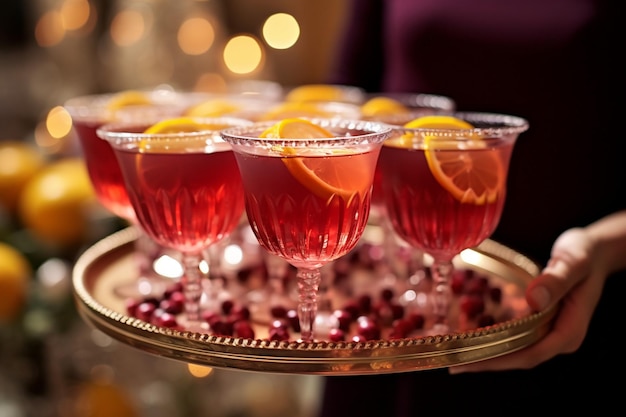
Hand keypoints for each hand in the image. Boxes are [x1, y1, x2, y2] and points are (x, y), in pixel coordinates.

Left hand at [449, 227, 606, 372]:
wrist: (594, 251)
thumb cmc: (585, 254)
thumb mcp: (573, 261)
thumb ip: (556, 279)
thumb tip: (534, 300)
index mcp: (570, 331)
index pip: (529, 354)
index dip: (497, 360)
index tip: (468, 360)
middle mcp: (559, 337)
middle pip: (518, 357)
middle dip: (485, 360)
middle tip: (451, 361)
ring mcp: (550, 332)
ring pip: (515, 349)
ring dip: (486, 352)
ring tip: (455, 352)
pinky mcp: (541, 324)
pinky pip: (515, 336)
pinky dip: (493, 337)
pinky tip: (470, 334)